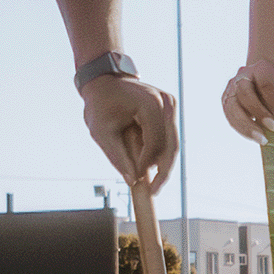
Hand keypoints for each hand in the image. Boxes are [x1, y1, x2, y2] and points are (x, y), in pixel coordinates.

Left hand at [82, 75, 176, 191]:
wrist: (104, 82)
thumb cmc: (100, 104)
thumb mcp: (101, 132)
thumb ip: (117, 157)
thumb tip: (133, 181)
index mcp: (150, 104)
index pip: (155, 142)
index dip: (147, 164)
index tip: (137, 180)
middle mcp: (165, 102)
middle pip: (171, 145)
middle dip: (163, 170)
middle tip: (154, 191)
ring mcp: (170, 104)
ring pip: (173, 142)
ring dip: (163, 163)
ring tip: (152, 183)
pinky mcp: (169, 109)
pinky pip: (169, 136)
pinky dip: (161, 152)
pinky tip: (151, 166)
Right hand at [221, 59, 273, 143]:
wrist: (270, 82)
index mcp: (262, 67)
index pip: (265, 84)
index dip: (273, 103)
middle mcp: (244, 74)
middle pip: (245, 93)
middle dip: (259, 113)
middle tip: (273, 128)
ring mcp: (232, 86)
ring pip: (232, 106)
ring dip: (246, 125)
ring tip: (261, 139)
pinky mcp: (227, 99)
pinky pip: (230, 115)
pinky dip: (241, 128)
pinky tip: (253, 137)